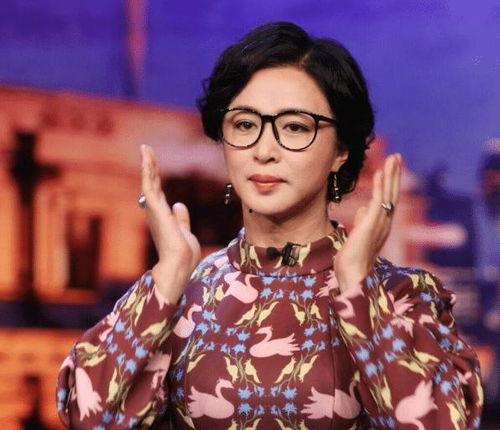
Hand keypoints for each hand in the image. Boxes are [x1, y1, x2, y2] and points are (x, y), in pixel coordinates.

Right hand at [140, 144, 200, 301]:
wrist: (180, 265)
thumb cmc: (183, 254)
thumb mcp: (185, 232)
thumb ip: (181, 218)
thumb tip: (178, 204)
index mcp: (163, 217)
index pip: (158, 192)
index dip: (155, 176)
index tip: (153, 162)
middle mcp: (156, 212)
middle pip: (152, 184)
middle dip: (149, 166)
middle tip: (146, 149)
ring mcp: (154, 211)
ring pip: (149, 182)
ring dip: (147, 164)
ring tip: (145, 148)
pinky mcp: (156, 210)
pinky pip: (150, 186)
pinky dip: (148, 172)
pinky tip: (147, 159)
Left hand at [334, 153, 401, 291]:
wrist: (352, 274)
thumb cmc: (352, 258)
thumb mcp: (358, 235)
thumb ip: (363, 221)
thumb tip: (363, 209)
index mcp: (382, 225)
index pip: (388, 199)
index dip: (390, 183)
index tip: (391, 167)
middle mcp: (385, 223)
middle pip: (393, 193)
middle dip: (394, 174)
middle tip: (397, 156)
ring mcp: (380, 224)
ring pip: (388, 194)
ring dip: (391, 175)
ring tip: (393, 158)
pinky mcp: (372, 225)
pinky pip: (378, 201)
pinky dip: (380, 186)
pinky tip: (380, 173)